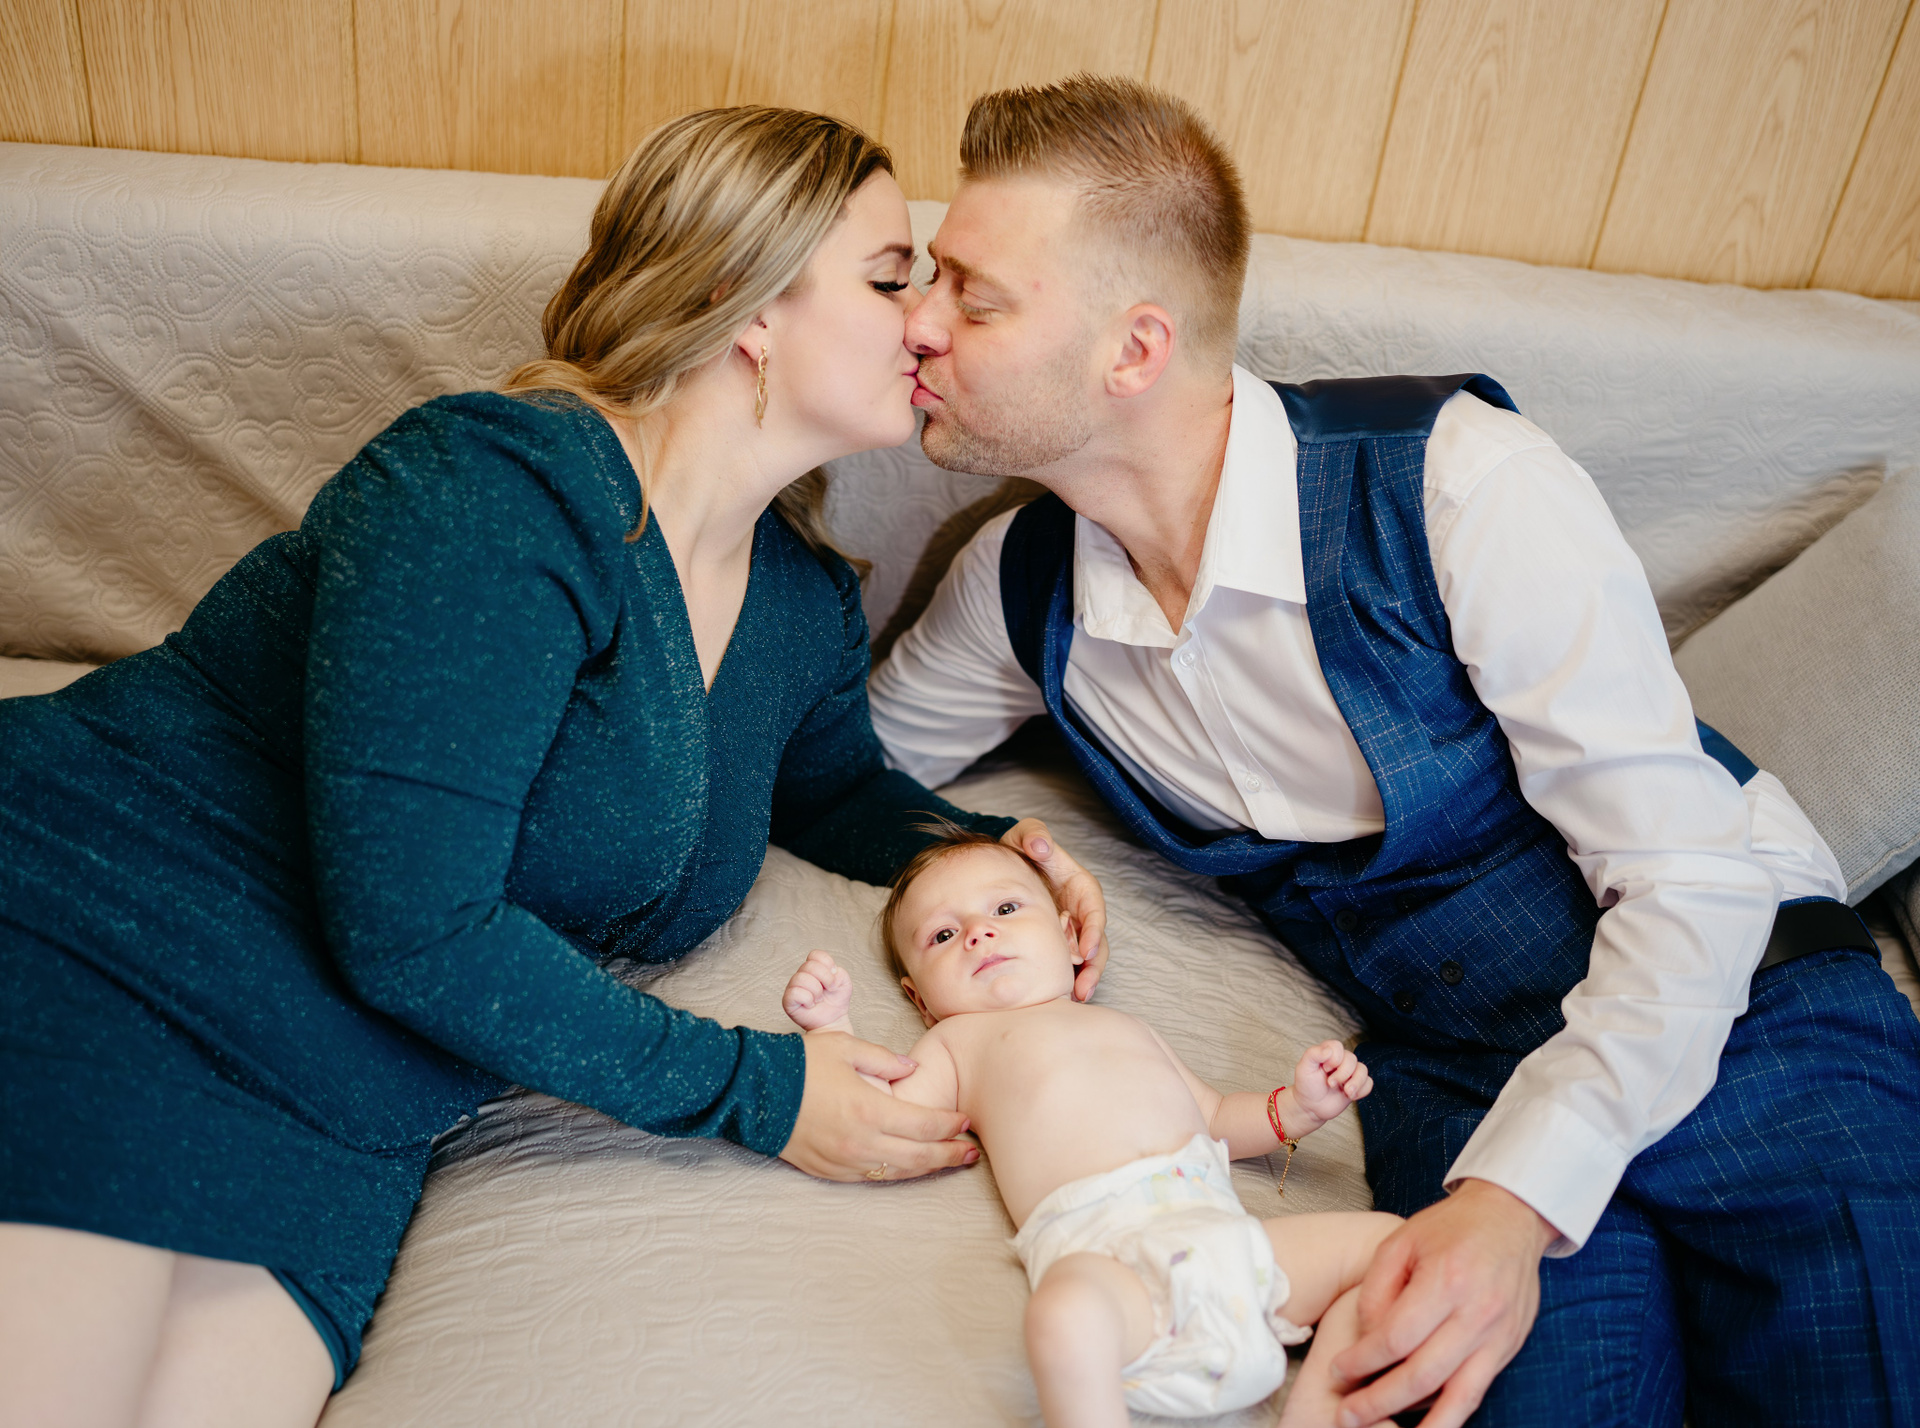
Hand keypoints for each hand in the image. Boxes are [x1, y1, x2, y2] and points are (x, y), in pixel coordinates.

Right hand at [778, 1031, 978, 1181]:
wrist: (753, 1091)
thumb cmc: (799, 1064)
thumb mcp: (845, 1047)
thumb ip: (885, 1059)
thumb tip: (912, 1068)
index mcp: (870, 1109)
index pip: (924, 1123)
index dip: (950, 1124)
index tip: (965, 1120)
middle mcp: (862, 1142)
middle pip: (919, 1156)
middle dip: (950, 1155)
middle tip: (972, 1154)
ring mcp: (845, 1161)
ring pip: (898, 1172)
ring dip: (926, 1168)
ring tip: (948, 1162)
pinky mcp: (830, 1171)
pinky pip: (872, 1177)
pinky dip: (896, 1173)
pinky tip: (908, 1166)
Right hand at [782, 949, 852, 1030]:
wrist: (833, 1021)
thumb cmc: (836, 1002)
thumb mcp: (844, 983)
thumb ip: (840, 972)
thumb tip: (829, 972)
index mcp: (814, 968)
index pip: (815, 955)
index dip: (827, 964)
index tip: (833, 978)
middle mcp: (802, 975)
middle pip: (809, 965)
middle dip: (825, 979)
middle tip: (828, 991)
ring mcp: (793, 987)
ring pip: (801, 978)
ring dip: (816, 991)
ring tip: (818, 999)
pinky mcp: (788, 1000)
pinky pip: (794, 992)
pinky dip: (807, 999)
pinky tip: (810, 1004)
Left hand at [1001, 818, 1109, 1000]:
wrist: (1009, 867)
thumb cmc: (1023, 850)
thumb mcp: (1026, 836)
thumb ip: (1034, 835)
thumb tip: (1040, 845)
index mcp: (1081, 888)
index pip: (1094, 911)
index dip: (1093, 931)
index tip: (1087, 950)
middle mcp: (1081, 913)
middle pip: (1096, 943)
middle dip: (1094, 966)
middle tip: (1084, 986)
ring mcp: (1071, 930)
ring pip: (1086, 958)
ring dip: (1085, 977)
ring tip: (1077, 996)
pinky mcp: (1058, 943)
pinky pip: (1067, 963)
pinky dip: (1066, 978)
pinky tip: (1060, 996)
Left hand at [1291, 1040, 1372, 1128]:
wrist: (1311, 1106)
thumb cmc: (1306, 1085)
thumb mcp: (1304, 1068)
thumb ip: (1313, 1054)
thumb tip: (1328, 1050)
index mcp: (1328, 1052)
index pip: (1338, 1046)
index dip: (1333, 1058)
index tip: (1324, 1069)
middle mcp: (1341, 1061)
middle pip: (1352, 1059)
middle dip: (1342, 1074)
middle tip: (1330, 1084)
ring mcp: (1350, 1073)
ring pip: (1363, 1070)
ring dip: (1356, 1082)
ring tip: (1346, 1092)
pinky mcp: (1357, 1086)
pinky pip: (1368, 1083)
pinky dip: (1362, 1090)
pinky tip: (1350, 1096)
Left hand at [1331, 1180, 1557, 1427]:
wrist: (1510, 1217)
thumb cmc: (1449, 1227)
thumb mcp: (1400, 1242)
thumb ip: (1377, 1290)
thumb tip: (1367, 1339)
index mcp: (1445, 1280)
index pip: (1396, 1337)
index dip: (1362, 1360)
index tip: (1338, 1370)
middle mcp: (1476, 1313)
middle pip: (1422, 1374)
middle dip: (1379, 1400)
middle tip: (1346, 1416)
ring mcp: (1498, 1335)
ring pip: (1456, 1395)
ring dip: (1421, 1425)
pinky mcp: (1509, 1347)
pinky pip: (1476, 1391)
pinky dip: (1451, 1415)